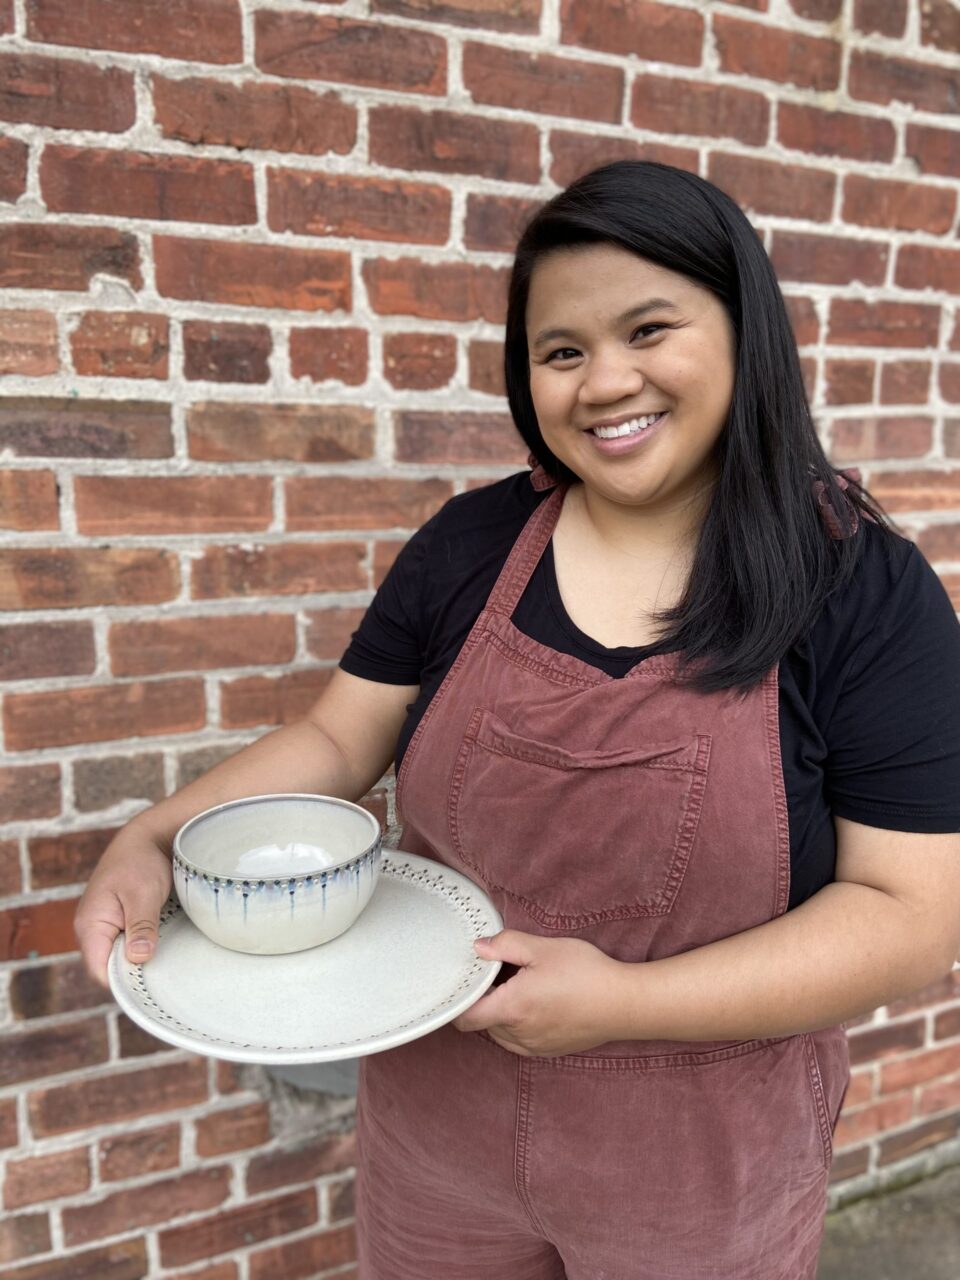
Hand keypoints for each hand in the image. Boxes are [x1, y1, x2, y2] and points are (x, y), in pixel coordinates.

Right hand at [74, 829, 172, 986]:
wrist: (147, 838)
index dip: (123, 982)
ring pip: (121, 958)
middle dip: (135, 975)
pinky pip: (129, 946)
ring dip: (142, 962)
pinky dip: (145, 950)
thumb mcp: (144, 893)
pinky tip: (165, 951)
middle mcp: (93, 931)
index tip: (152, 984)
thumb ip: (141, 926)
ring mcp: (107, 928)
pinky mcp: (121, 924)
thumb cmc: (142, 861)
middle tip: (167, 978)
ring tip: (168, 965)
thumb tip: (138, 958)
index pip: (99, 970)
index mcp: (90, 925)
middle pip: (110, 968)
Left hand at [453, 930, 627, 1056]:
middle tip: (498, 974)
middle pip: (481, 1022)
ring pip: (499, 1032)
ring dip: (500, 1013)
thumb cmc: (586, 974)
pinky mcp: (549, 1050)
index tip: (465, 980)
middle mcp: (518, 1034)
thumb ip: (505, 945)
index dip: (458, 1000)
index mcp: (512, 1008)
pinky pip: (518, 1040)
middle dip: (483, 1000)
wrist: (624, 1004)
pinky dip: (517, 1024)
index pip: (465, 1017)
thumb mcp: (543, 948)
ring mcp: (534, 1046)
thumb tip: (478, 947)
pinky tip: (536, 1003)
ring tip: (520, 986)